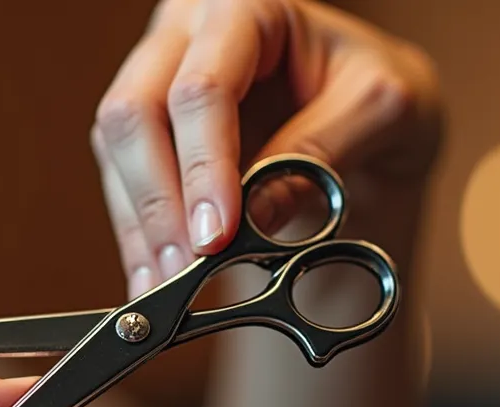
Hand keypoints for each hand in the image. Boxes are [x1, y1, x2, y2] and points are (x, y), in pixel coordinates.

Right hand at [91, 0, 442, 297]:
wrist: (376, 115)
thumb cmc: (381, 92)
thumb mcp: (383, 109)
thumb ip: (321, 150)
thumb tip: (253, 216)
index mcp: (250, 8)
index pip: (203, 88)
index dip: (203, 165)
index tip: (217, 235)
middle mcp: (190, 33)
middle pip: (135, 111)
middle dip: (159, 200)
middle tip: (187, 268)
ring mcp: (160, 78)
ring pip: (116, 150)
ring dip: (142, 226)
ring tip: (169, 286)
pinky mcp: (151, 130)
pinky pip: (122, 181)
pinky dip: (138, 236)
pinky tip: (154, 277)